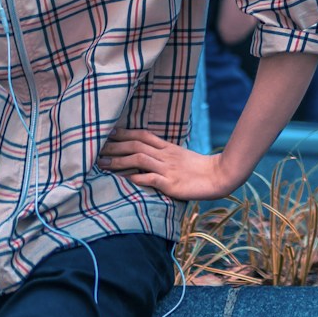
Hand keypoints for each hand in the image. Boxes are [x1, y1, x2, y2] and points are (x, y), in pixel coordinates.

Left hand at [99, 128, 242, 200]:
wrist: (221, 175)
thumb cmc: (201, 169)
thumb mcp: (182, 158)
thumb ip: (165, 156)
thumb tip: (146, 158)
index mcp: (169, 148)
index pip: (143, 135)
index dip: (124, 133)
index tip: (108, 133)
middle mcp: (166, 155)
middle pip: (136, 145)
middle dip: (114, 146)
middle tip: (96, 148)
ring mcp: (168, 168)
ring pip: (139, 159)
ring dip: (118, 161)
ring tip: (101, 164)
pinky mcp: (171, 183)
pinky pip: (150, 178)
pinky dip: (136, 177)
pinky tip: (124, 179)